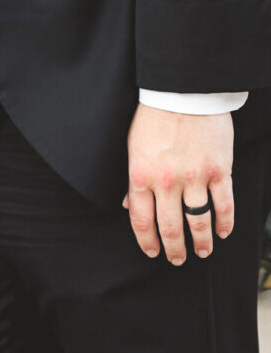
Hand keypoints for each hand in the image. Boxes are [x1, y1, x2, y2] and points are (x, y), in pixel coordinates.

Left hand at [123, 103, 233, 263]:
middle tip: (178, 260)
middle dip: (174, 249)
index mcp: (141, 175)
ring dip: (201, 242)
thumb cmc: (154, 117)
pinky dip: (225, 223)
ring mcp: (195, 177)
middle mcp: (167, 181)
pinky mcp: (220, 170)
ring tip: (202, 252)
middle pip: (170, 227)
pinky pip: (224, 204)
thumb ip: (133, 179)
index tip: (152, 252)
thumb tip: (126, 205)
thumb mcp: (133, 147)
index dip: (146, 241)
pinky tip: (222, 232)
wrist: (183, 92)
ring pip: (198, 221)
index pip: (141, 220)